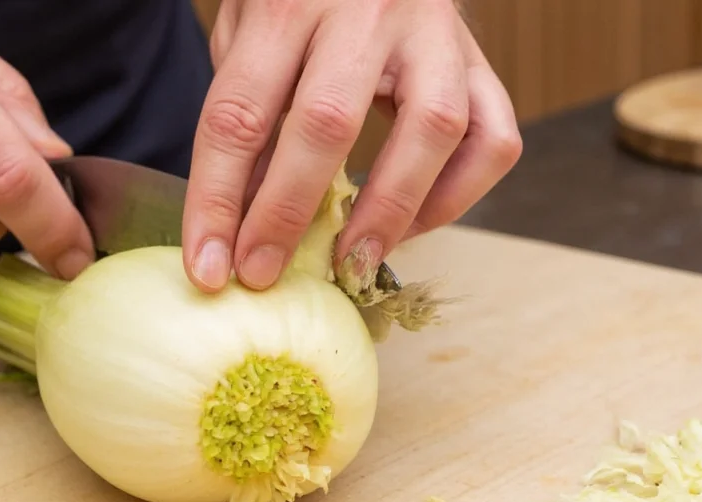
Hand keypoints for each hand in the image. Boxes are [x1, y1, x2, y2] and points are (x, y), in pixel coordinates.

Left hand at [182, 0, 521, 291]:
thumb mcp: (248, 34)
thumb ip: (246, 115)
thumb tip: (239, 223)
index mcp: (288, 0)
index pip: (239, 113)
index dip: (216, 201)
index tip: (207, 267)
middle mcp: (367, 9)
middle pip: (327, 123)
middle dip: (287, 216)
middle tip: (263, 275)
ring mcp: (436, 32)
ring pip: (433, 129)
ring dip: (388, 213)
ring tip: (349, 262)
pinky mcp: (480, 61)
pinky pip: (494, 138)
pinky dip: (457, 196)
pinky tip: (411, 223)